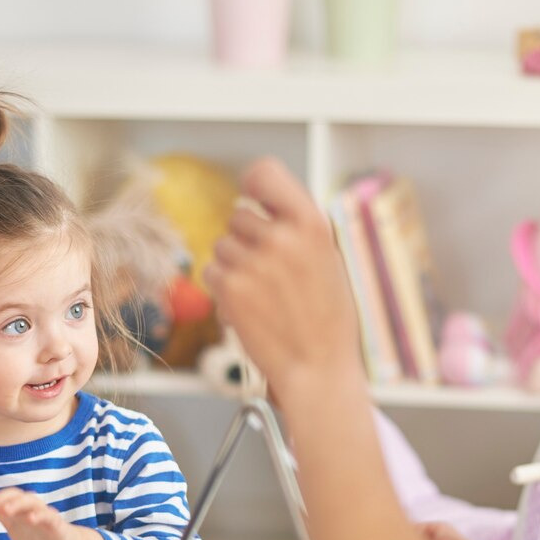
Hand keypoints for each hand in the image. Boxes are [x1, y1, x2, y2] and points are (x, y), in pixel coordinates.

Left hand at [0, 487, 75, 539]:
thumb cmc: (40, 537)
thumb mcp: (16, 527)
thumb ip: (4, 517)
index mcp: (19, 508)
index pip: (0, 498)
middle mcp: (31, 507)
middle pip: (14, 494)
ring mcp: (44, 514)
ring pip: (30, 501)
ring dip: (16, 504)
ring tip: (4, 511)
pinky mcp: (56, 524)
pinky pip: (48, 516)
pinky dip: (39, 515)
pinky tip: (30, 519)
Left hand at [204, 157, 364, 401]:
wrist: (318, 366)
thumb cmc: (327, 316)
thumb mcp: (326, 258)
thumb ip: (295, 227)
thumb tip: (257, 202)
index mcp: (312, 223)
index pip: (265, 173)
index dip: (254, 183)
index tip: (253, 196)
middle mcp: (281, 237)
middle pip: (238, 216)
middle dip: (247, 239)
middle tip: (271, 271)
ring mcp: (253, 263)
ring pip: (222, 245)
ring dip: (234, 265)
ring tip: (264, 293)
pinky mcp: (230, 288)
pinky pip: (212, 271)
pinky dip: (224, 287)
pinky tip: (250, 307)